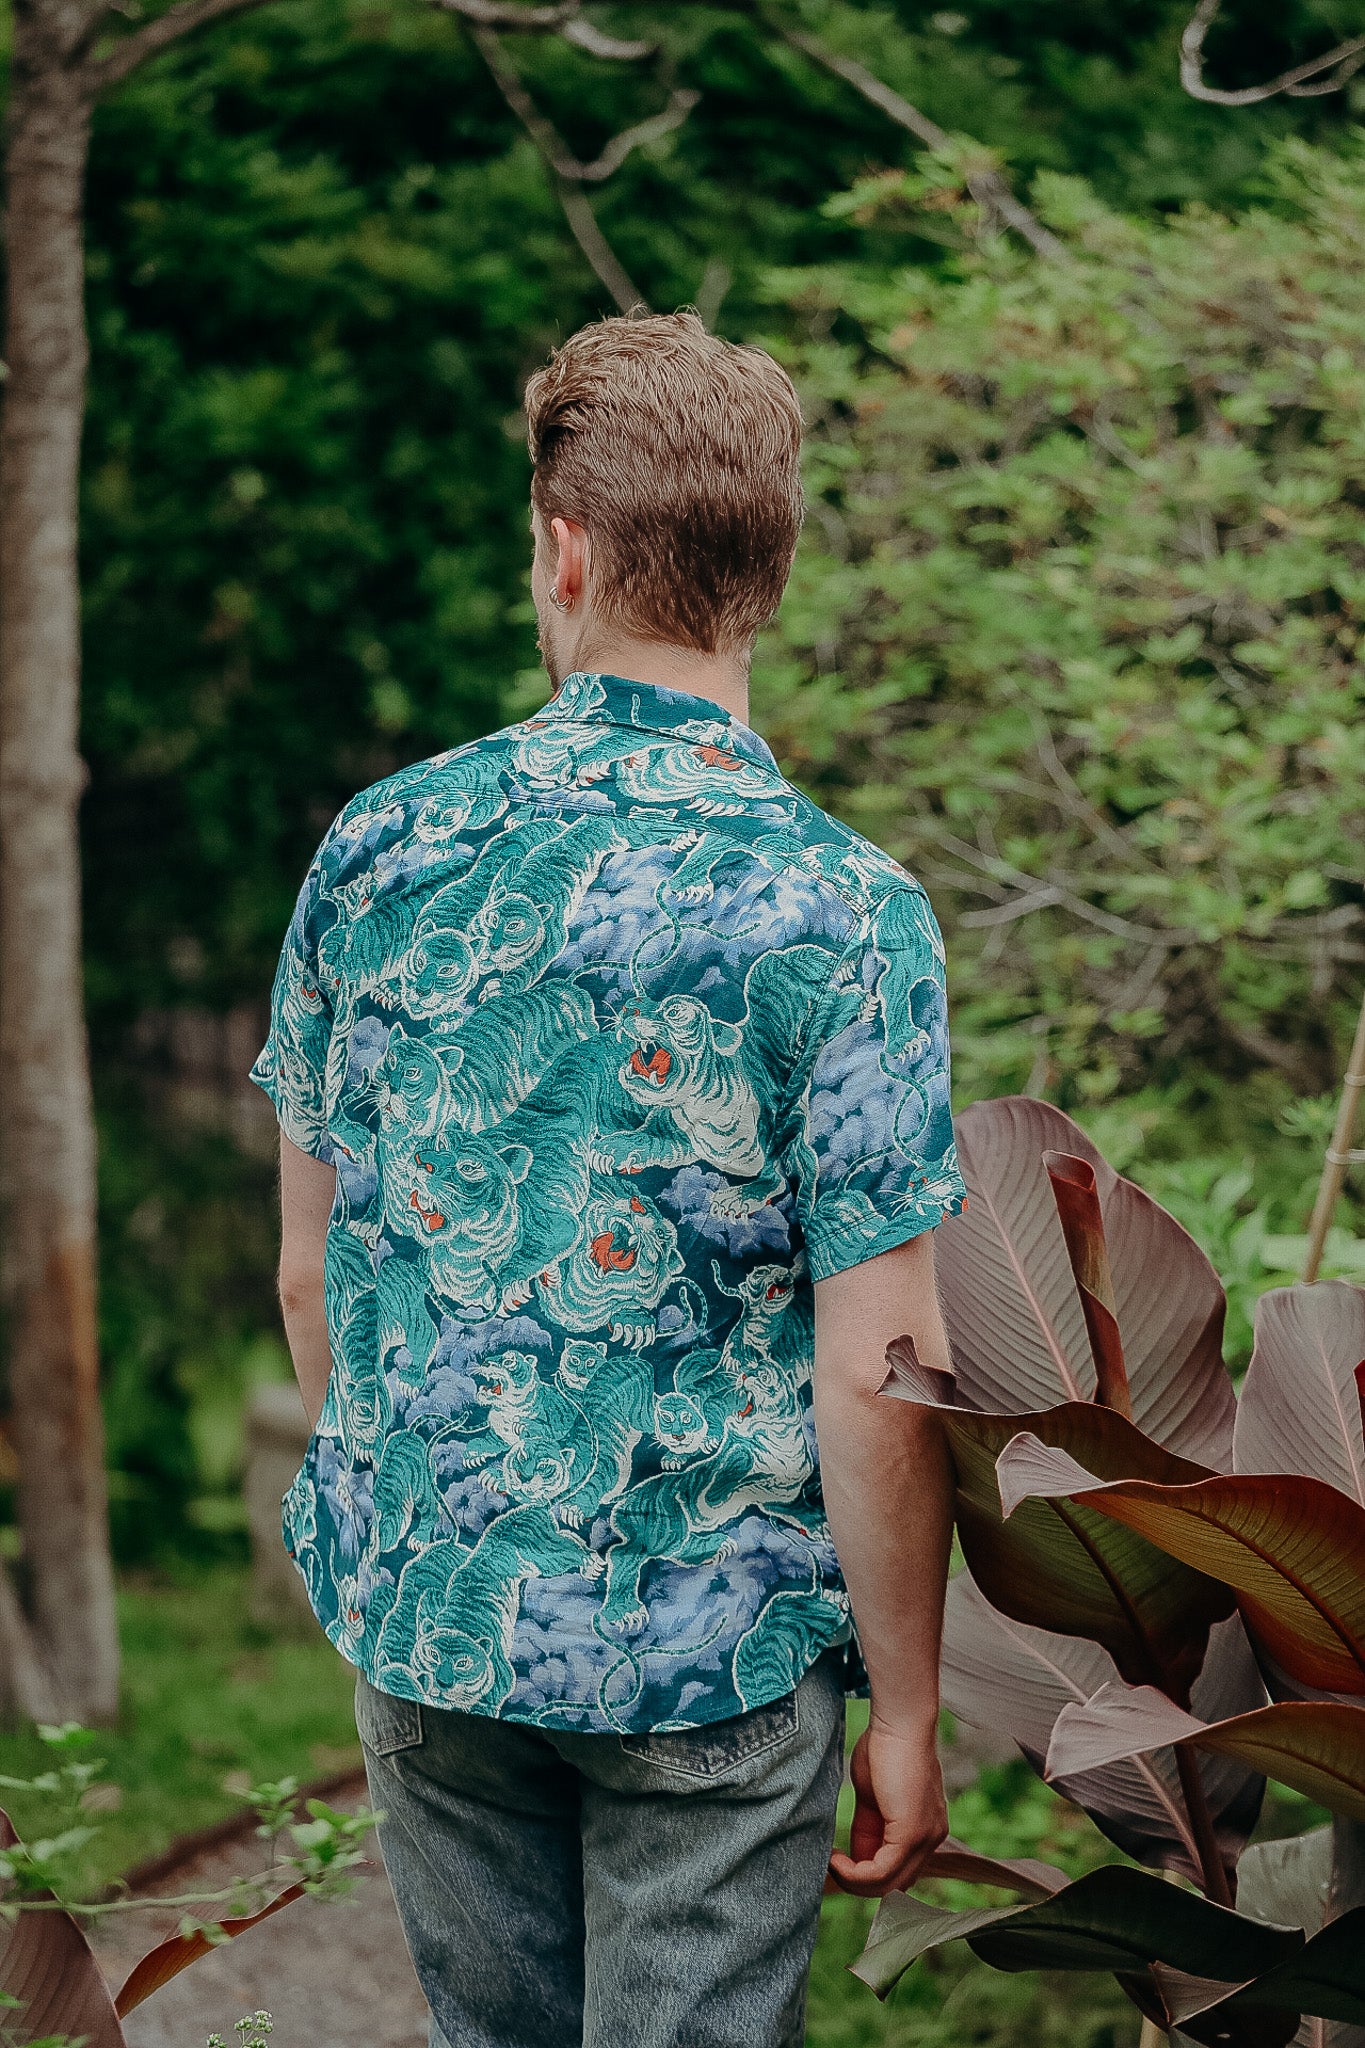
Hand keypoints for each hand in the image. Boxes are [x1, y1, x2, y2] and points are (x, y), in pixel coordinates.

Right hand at [827, 1719, 947, 1897]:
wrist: (899, 1723)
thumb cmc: (884, 1748)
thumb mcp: (873, 1797)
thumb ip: (870, 1827)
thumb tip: (856, 1856)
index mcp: (925, 1829)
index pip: (898, 1869)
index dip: (866, 1872)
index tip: (839, 1860)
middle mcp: (932, 1839)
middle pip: (895, 1884)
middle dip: (859, 1883)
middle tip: (833, 1867)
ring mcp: (925, 1838)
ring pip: (888, 1884)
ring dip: (854, 1881)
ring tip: (832, 1863)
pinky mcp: (912, 1834)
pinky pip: (881, 1872)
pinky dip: (855, 1874)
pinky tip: (836, 1859)